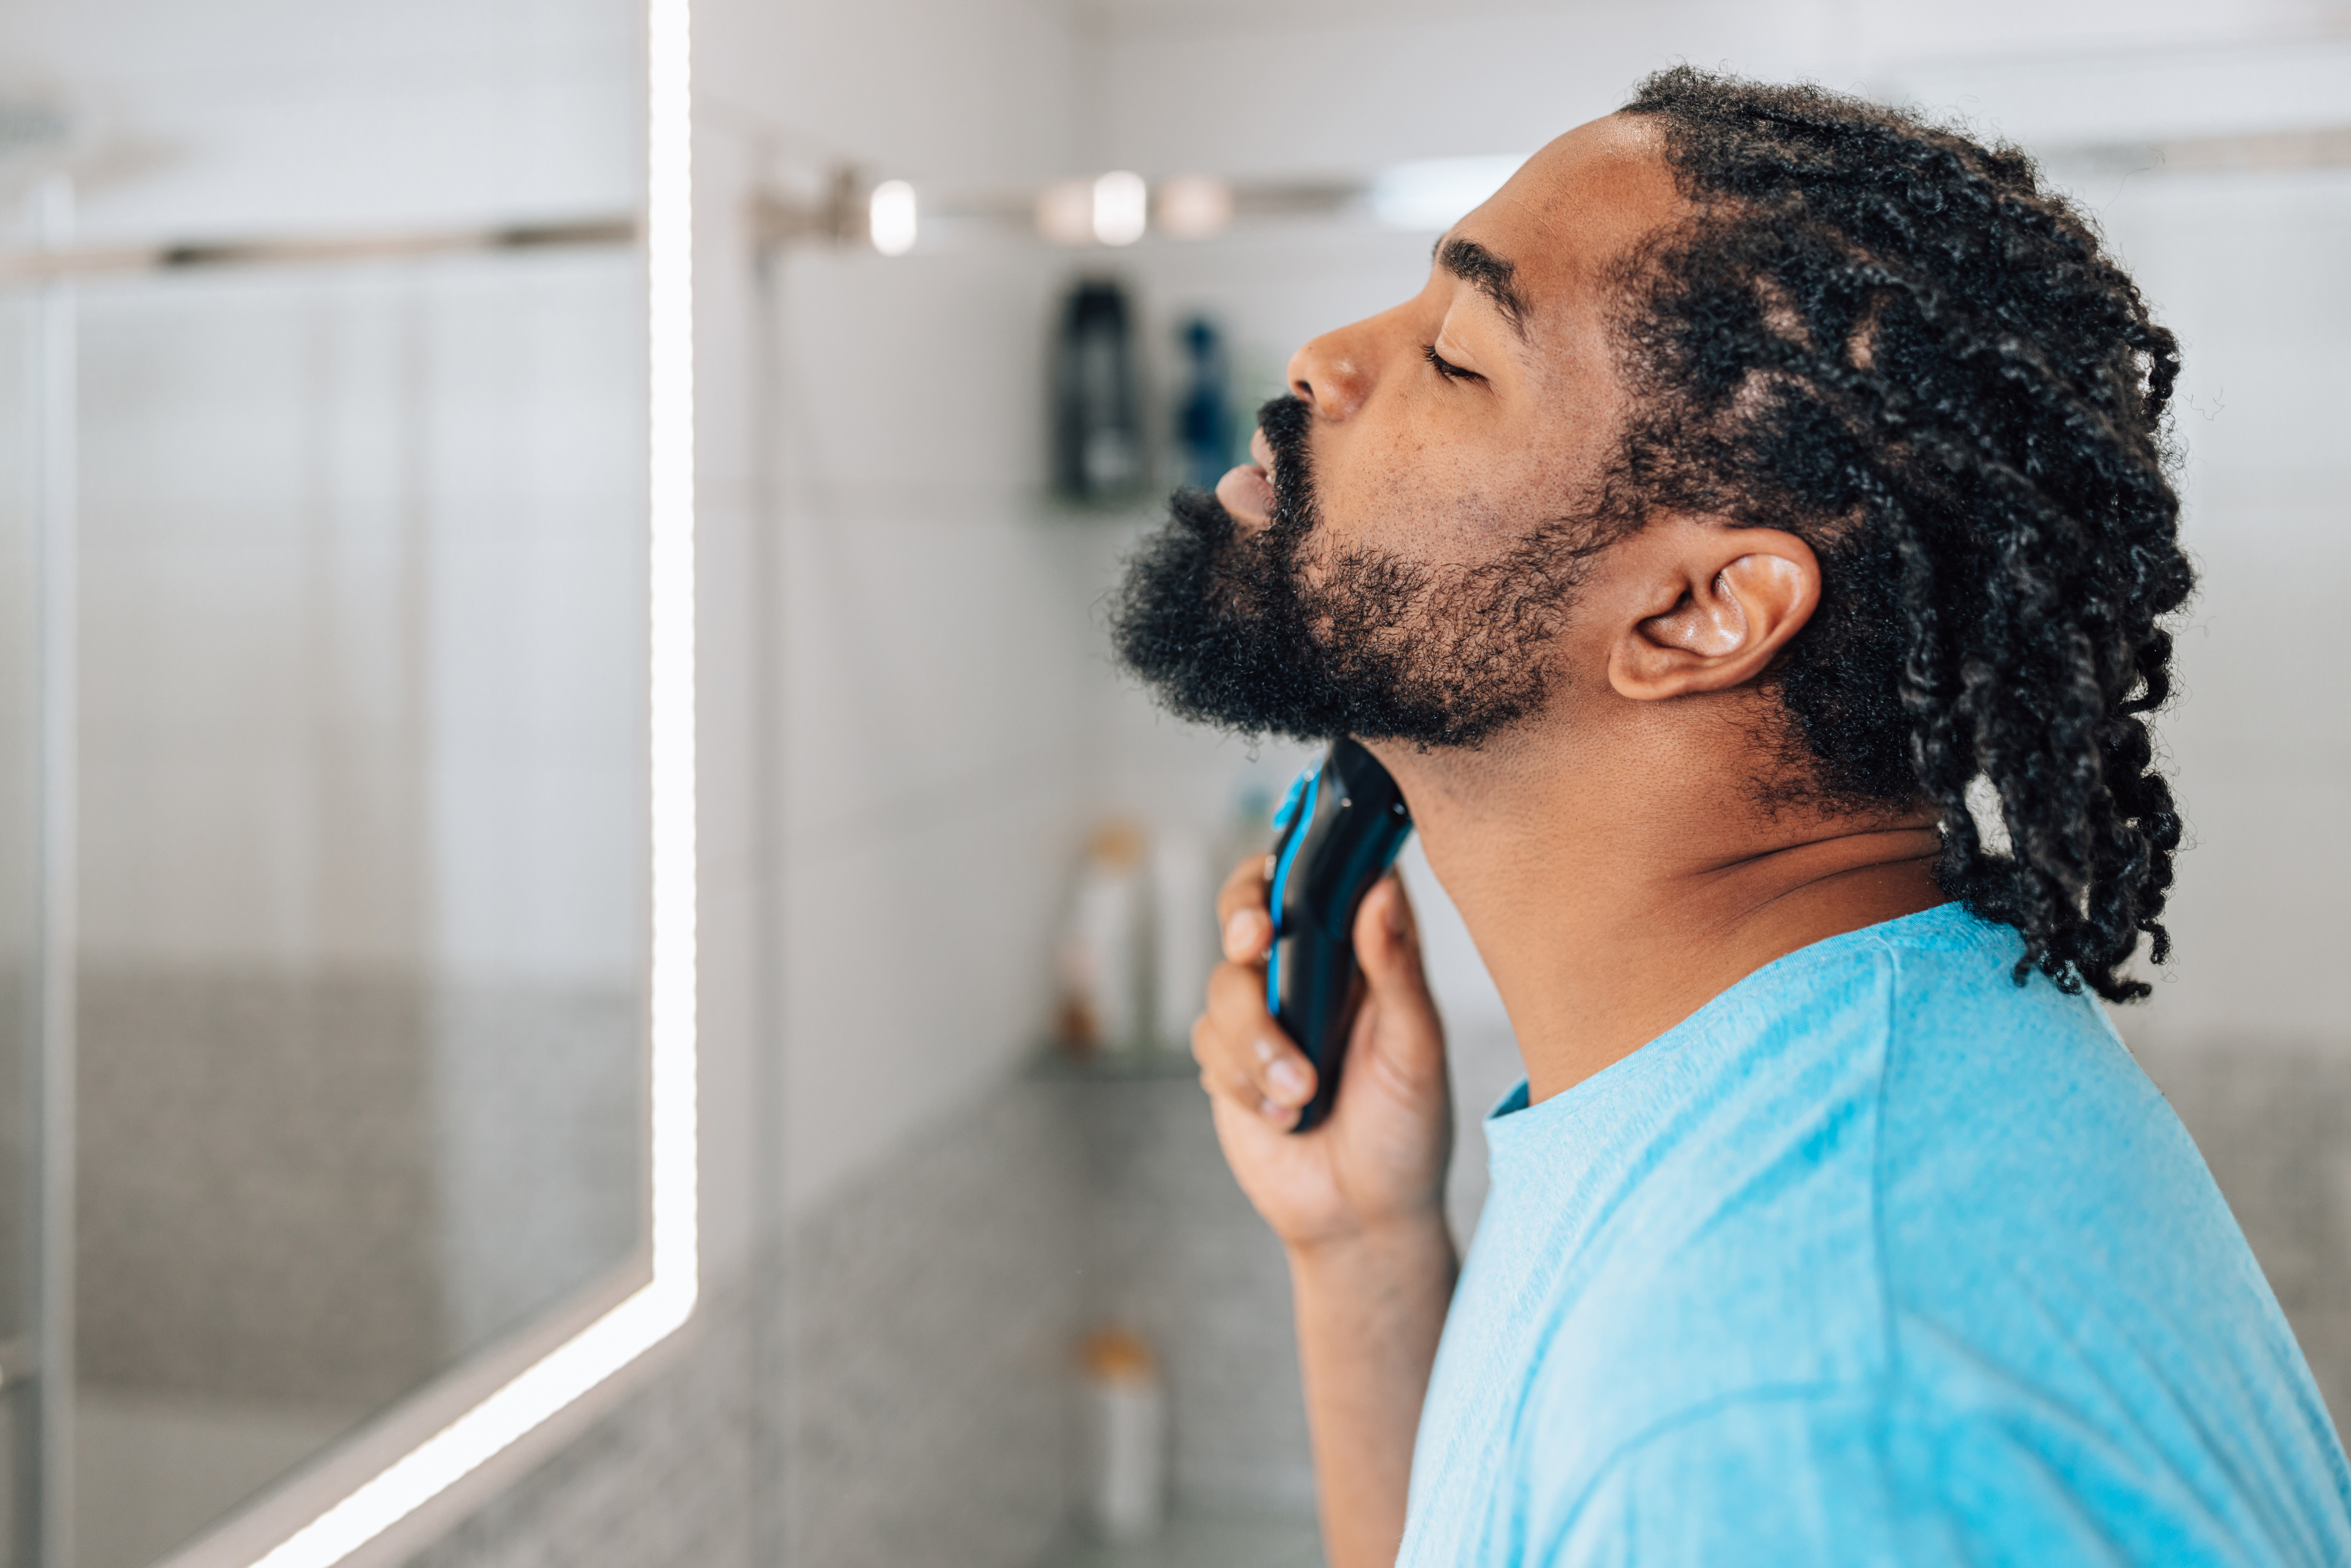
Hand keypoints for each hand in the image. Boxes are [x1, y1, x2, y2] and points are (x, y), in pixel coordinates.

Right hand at [1192, 853, 1453, 1254]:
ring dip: (1256, 1040)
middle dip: (1242, 919)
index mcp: (1363, 952)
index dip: (1296, 855)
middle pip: (1250, 905)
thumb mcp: (1416, 1051)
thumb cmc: (1408, 1132)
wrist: (1361, 1219)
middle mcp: (1310, 971)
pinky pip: (1207, 1041)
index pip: (1322, 873)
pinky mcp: (1229, 1056)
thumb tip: (1383, 888)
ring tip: (1302, 1093)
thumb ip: (1397, 970)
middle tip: (1253, 944)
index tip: (1289, 871)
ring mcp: (1265, 1011)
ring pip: (1224, 983)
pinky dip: (1241, 1077)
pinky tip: (1282, 1112)